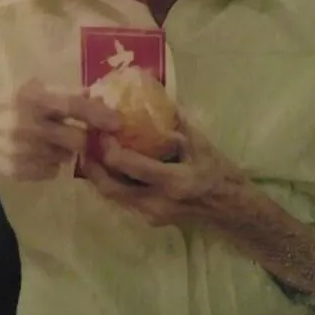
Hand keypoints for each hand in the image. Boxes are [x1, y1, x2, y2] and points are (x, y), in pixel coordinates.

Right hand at [0, 79, 120, 180]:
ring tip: (49, 140)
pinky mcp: (20, 172)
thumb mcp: (25, 91)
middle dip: (87, 139)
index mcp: (30, 100)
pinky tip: (35, 153)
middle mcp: (28, 126)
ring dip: (65, 149)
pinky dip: (51, 163)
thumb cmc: (1, 107)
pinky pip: (52, 170)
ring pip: (65, 156)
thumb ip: (59, 93)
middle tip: (90, 137)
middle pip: (75, 139)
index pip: (72, 106)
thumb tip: (94, 94)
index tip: (118, 122)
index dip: (98, 114)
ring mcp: (23, 152)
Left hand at [82, 116, 250, 227]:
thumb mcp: (202, 144)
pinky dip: (110, 183)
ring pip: (113, 197)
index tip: (100, 129)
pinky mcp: (148, 219)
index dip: (110, 149)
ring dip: (97, 176)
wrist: (231, 211)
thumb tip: (153, 96)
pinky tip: (105, 166)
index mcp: (175, 181)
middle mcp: (158, 202)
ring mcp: (151, 215)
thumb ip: (176, 123)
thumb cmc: (220, 174)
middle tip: (82, 142)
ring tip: (87, 152)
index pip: (132, 167)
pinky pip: (122, 200)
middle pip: (112, 188)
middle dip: (93, 166)